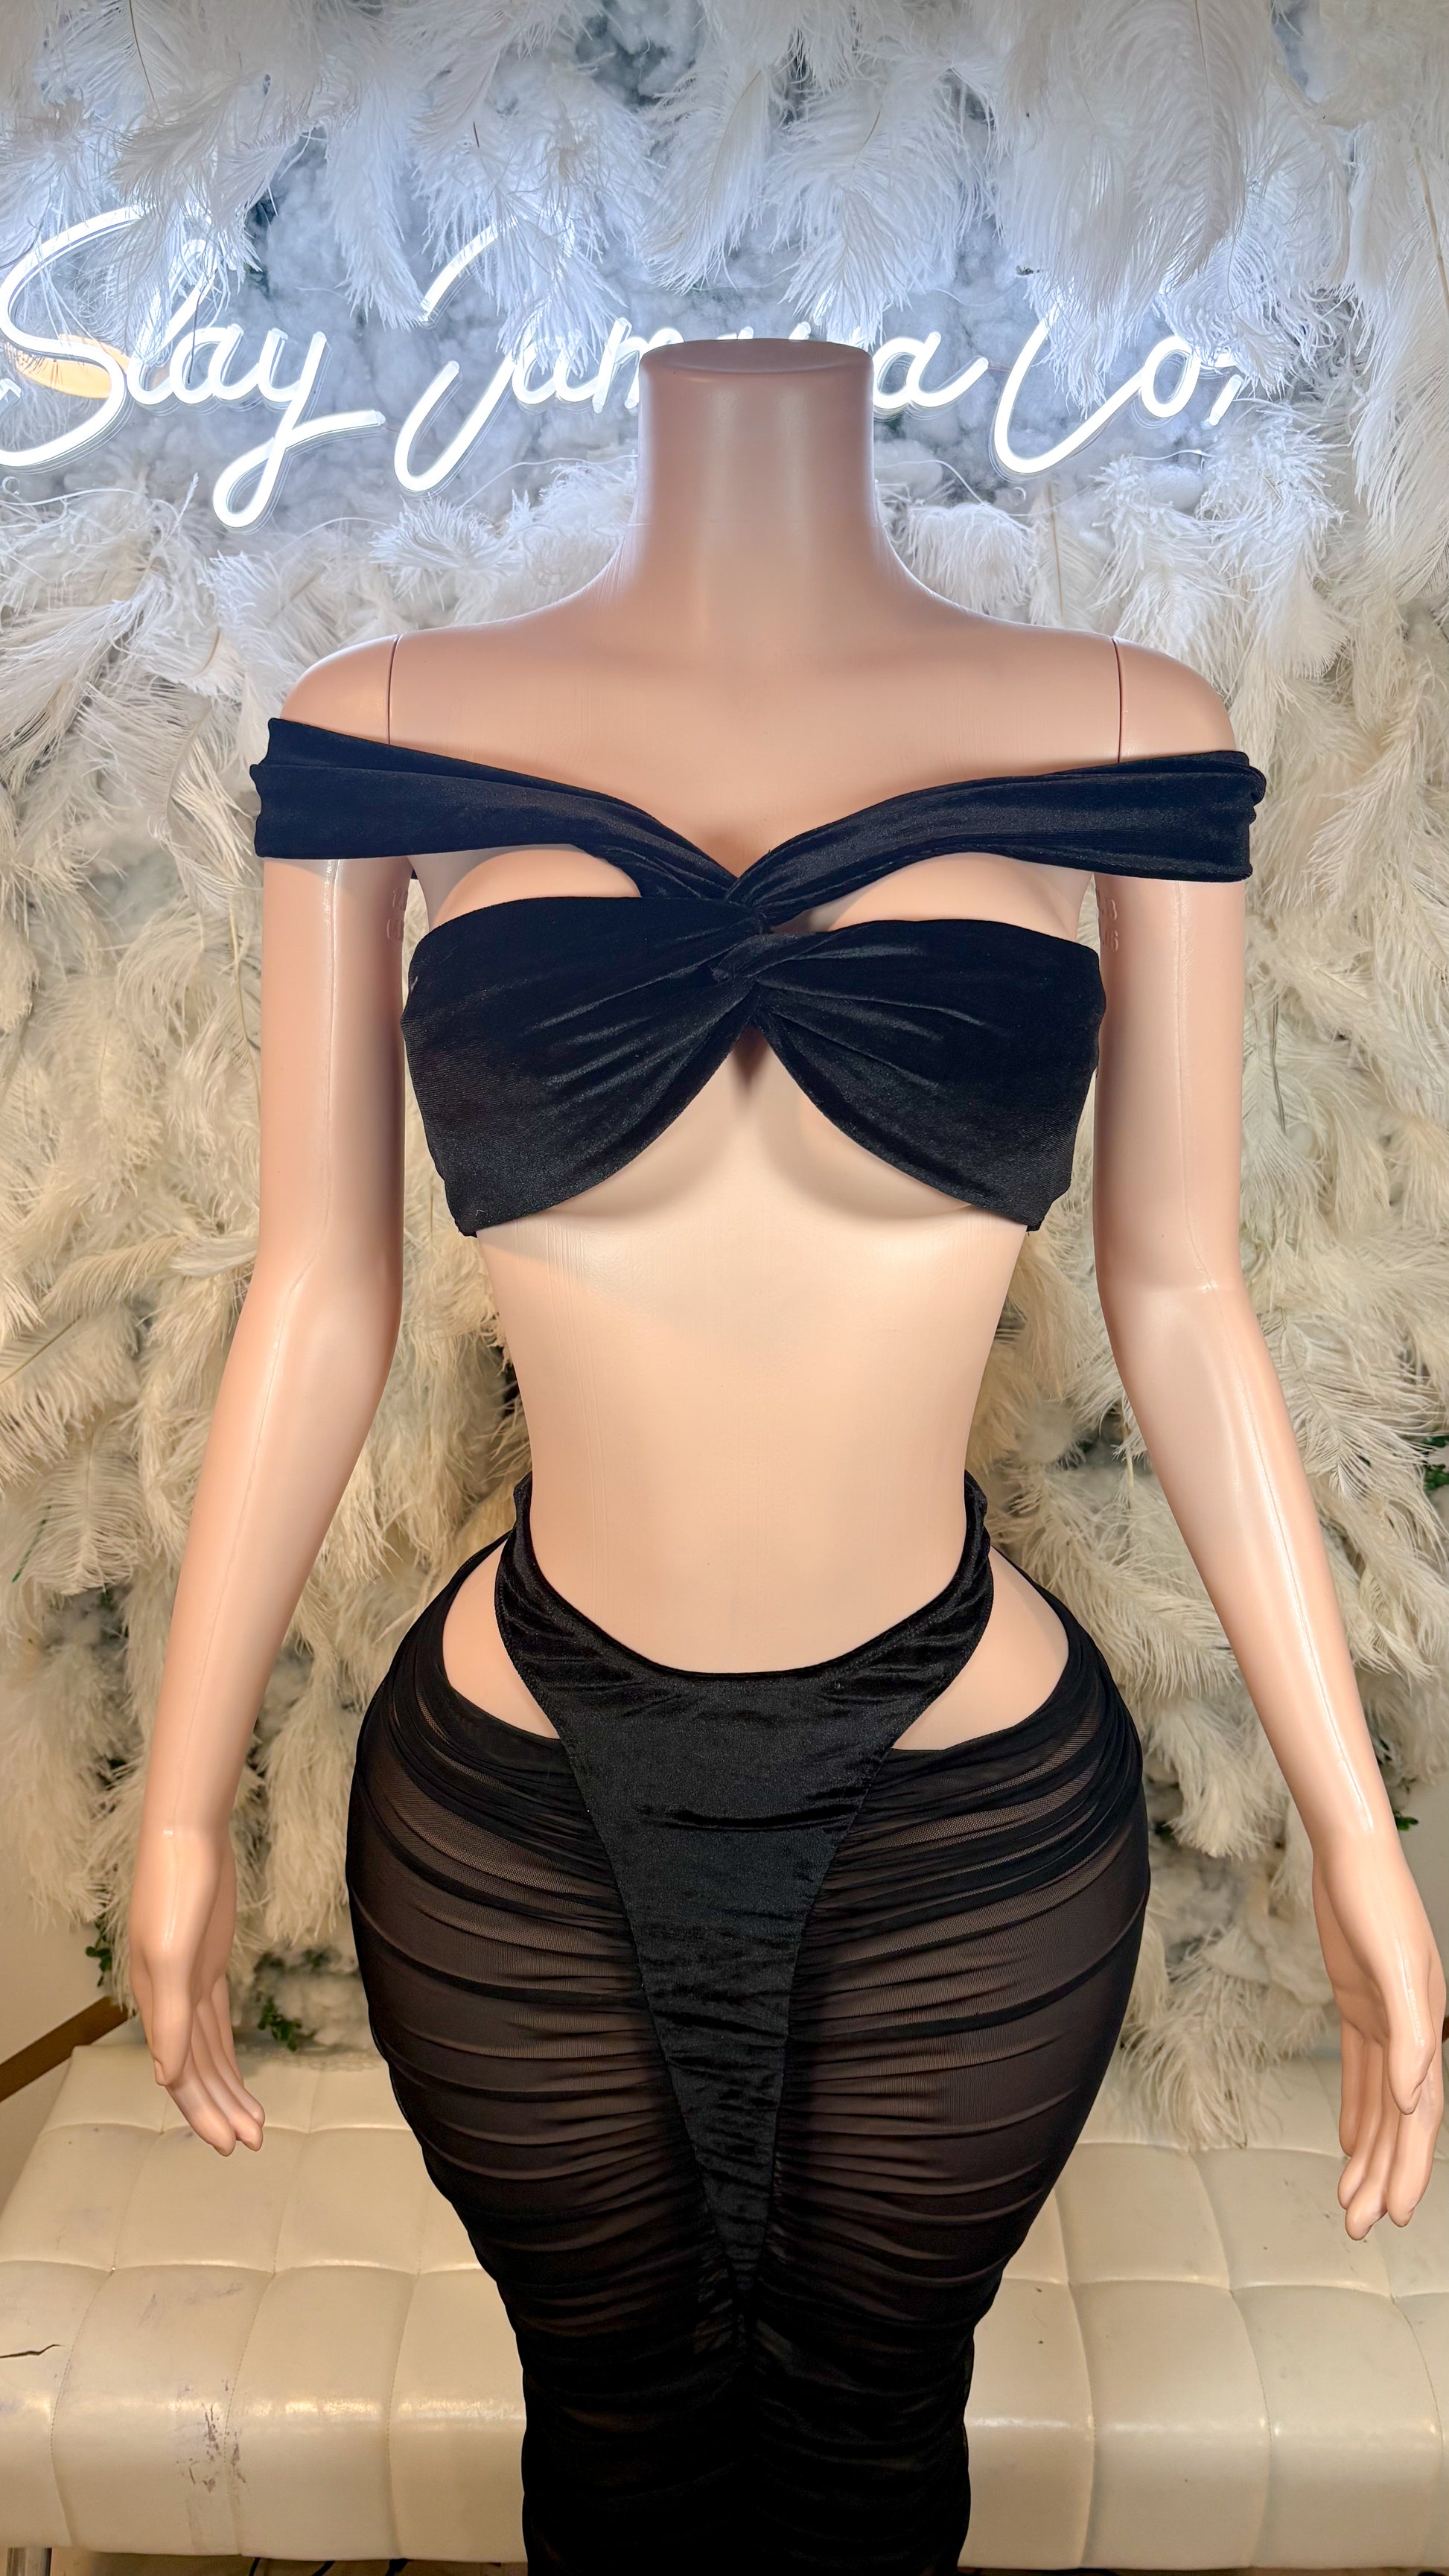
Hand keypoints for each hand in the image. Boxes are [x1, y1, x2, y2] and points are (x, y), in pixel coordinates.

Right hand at [128, 1819, 264, 2154]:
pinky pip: (216, 2022)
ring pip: (208, 2050)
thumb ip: (170, 2017)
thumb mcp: (173, 1955)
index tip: (230, 2145)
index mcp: (157, 2003)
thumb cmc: (177, 1890)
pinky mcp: (210, 1963)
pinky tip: (238, 2074)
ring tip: (255, 2124)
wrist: (188, 1836)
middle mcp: (169, 2000)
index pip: (181, 2074)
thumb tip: (168, 2077)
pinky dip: (226, 2052)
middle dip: (220, 2109)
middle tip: (251, 2144)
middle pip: (195, 2070)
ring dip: (229, 2087)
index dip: (203, 2112)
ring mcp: (191, 1981)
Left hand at [1311, 1834, 1444, 2235]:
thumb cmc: (1379, 1905)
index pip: (1419, 2116)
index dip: (1408, 2166)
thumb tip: (1413, 2101)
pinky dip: (1354, 2108)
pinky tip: (1346, 2141)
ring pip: (1377, 2103)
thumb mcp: (1398, 1969)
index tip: (1394, 2213)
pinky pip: (1359, 2070)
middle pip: (1398, 2121)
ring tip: (1346, 2200)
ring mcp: (1385, 2019)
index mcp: (1427, 2031)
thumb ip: (1411, 2037)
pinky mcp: (1358, 2003)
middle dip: (1381, 2174)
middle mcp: (1411, 2033)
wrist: (1352, 1855)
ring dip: (1365, 2152)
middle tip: (1358, 2226)